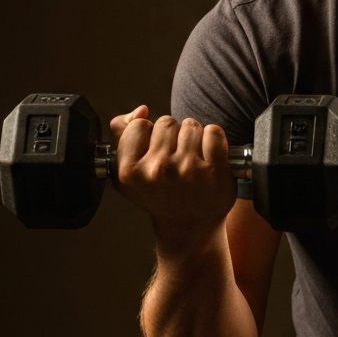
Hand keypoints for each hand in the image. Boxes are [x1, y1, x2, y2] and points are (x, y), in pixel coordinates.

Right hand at [110, 106, 237, 243]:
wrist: (189, 225)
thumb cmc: (159, 194)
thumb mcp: (129, 171)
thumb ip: (123, 133)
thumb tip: (141, 111)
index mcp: (130, 171)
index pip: (139, 125)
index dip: (149, 135)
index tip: (154, 152)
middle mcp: (158, 170)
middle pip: (167, 122)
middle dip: (173, 135)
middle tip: (175, 158)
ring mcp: (187, 170)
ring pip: (191, 125)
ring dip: (194, 137)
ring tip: (191, 158)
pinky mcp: (214, 170)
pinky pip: (214, 132)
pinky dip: (214, 139)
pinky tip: (209, 156)